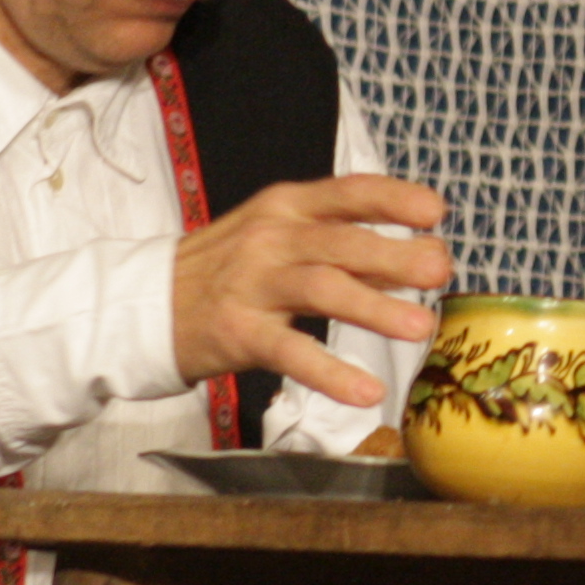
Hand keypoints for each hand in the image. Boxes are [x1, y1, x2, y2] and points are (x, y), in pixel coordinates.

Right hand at [171, 174, 451, 405]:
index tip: (436, 212)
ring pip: (321, 290)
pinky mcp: (236, 332)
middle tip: (441, 271)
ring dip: (375, 309)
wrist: (143, 305)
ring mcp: (251, 284)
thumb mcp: (283, 241)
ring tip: (422, 328)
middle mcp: (270, 237)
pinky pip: (290, 352)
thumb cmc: (230, 270)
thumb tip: (425, 254)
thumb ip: (350, 249)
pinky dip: (331, 373)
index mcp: (286, 206)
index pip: (347, 192)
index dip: (394, 198)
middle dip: (395, 255)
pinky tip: (367, 392)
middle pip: (341, 243)